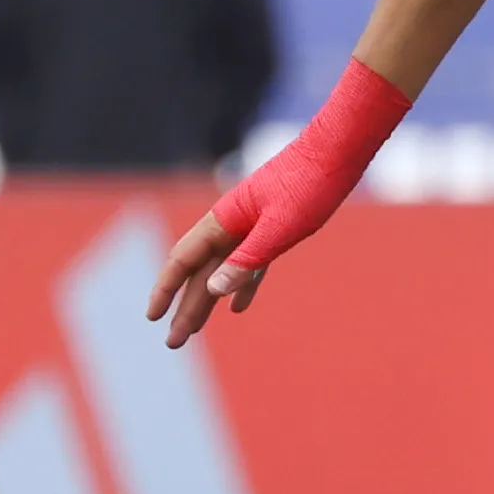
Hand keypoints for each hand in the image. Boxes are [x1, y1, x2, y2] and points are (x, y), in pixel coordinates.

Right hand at [147, 61, 408, 347]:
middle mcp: (232, 222)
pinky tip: (238, 307)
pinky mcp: (274, 226)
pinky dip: (243, 284)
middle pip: (201, 271)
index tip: (153, 316)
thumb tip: (214, 291)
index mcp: (225, 220)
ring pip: (224, 268)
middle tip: (174, 343)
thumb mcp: (282, 227)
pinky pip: (250, 262)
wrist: (340, 149)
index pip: (184, 259)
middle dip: (186, 307)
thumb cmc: (312, 184)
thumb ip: (248, 258)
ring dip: (209, 300)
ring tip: (193, 330)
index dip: (166, 289)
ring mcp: (252, 224)